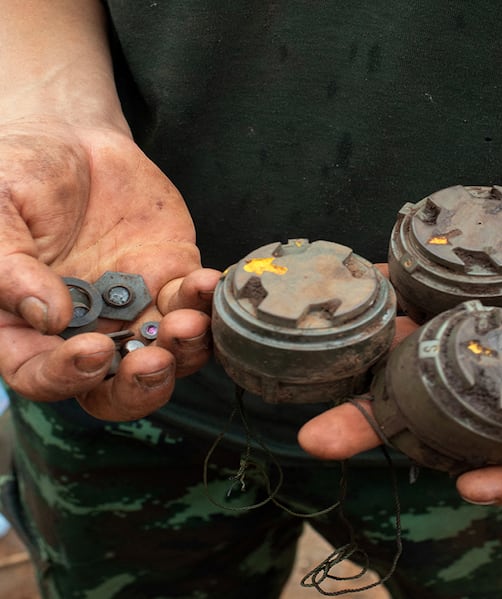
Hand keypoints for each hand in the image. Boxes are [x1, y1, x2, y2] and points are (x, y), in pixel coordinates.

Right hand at [0, 120, 220, 419]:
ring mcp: (131, 309)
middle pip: (112, 386)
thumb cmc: (18, 175)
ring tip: (189, 322)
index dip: (66, 375)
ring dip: (184, 348)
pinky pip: (194, 304)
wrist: (70, 139)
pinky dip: (206, 301)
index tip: (94, 351)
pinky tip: (209, 282)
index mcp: (24, 326)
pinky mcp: (169, 279)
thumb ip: (9, 268)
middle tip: (156, 363)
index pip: (40, 374)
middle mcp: (81, 329)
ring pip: (165, 354)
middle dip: (140, 386)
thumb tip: (47, 318)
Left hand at [298, 206, 501, 504]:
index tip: (470, 488)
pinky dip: (374, 282)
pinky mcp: (464, 271)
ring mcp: (478, 316)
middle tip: (319, 440)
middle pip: (435, 404)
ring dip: (355, 356)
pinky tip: (329, 288)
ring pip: (408, 344)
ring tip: (299, 368)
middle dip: (379, 424)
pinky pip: (413, 279)